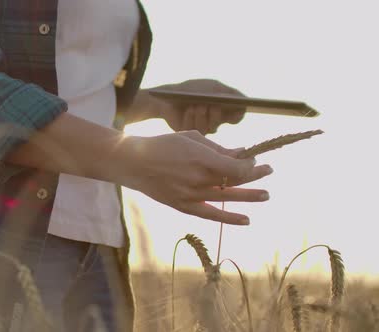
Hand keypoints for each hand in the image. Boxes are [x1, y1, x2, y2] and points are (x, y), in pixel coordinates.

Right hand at [120, 130, 271, 224]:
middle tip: (269, 171)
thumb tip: (239, 153)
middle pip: (234, 179)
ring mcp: (190, 194)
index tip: (253, 159)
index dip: (249, 164)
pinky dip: (228, 217)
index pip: (235, 165)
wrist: (133, 163)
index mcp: (199, 157)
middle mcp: (196, 178)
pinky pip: (210, 214)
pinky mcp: (182, 205)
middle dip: (255, 175)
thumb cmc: (163, 145)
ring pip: (226, 197)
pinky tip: (246, 220)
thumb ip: (216, 147)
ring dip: (248, 196)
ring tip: (266, 196)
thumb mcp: (190, 138)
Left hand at [151, 79, 246, 133]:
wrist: (168, 96)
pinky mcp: (190, 133)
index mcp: (222, 110)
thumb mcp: (212, 87)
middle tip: (211, 105)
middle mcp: (214, 121)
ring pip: (208, 128)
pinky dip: (191, 118)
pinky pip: (195, 130)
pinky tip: (188, 110)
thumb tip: (245, 102)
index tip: (236, 108)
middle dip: (216, 114)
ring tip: (196, 105)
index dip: (237, 115)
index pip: (237, 117)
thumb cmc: (191, 90)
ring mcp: (202, 128)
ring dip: (202, 115)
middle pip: (221, 123)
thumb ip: (229, 93)